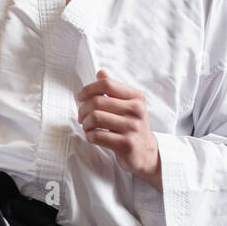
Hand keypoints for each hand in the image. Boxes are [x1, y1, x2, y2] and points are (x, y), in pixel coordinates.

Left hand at [76, 70, 161, 189]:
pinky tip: (92, 136)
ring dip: (85, 123)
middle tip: (81, 117)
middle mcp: (136, 110)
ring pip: (95, 118)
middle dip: (83, 109)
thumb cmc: (132, 126)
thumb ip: (114, 89)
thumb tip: (101, 72)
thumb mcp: (128, 105)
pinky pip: (97, 136)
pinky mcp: (126, 144)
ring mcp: (132, 128)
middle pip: (97, 101)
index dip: (88, 89)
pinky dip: (89, 136)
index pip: (107, 84)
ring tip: (87, 127)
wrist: (146, 153)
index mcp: (136, 97)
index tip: (80, 97)